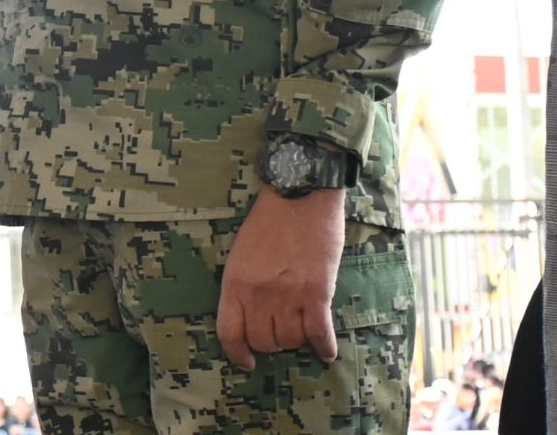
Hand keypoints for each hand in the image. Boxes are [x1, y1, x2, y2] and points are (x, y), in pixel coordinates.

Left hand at [216, 187, 345, 370]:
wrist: (300, 194)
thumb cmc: (268, 221)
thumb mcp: (241, 253)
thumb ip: (242, 286)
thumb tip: (249, 318)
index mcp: (234, 282)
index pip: (229, 333)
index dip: (237, 353)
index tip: (246, 362)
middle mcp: (259, 294)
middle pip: (263, 342)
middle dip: (270, 344)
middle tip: (279, 332)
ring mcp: (289, 295)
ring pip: (291, 341)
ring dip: (296, 341)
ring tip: (300, 328)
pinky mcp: (318, 293)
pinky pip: (320, 335)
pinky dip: (324, 348)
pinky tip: (326, 352)